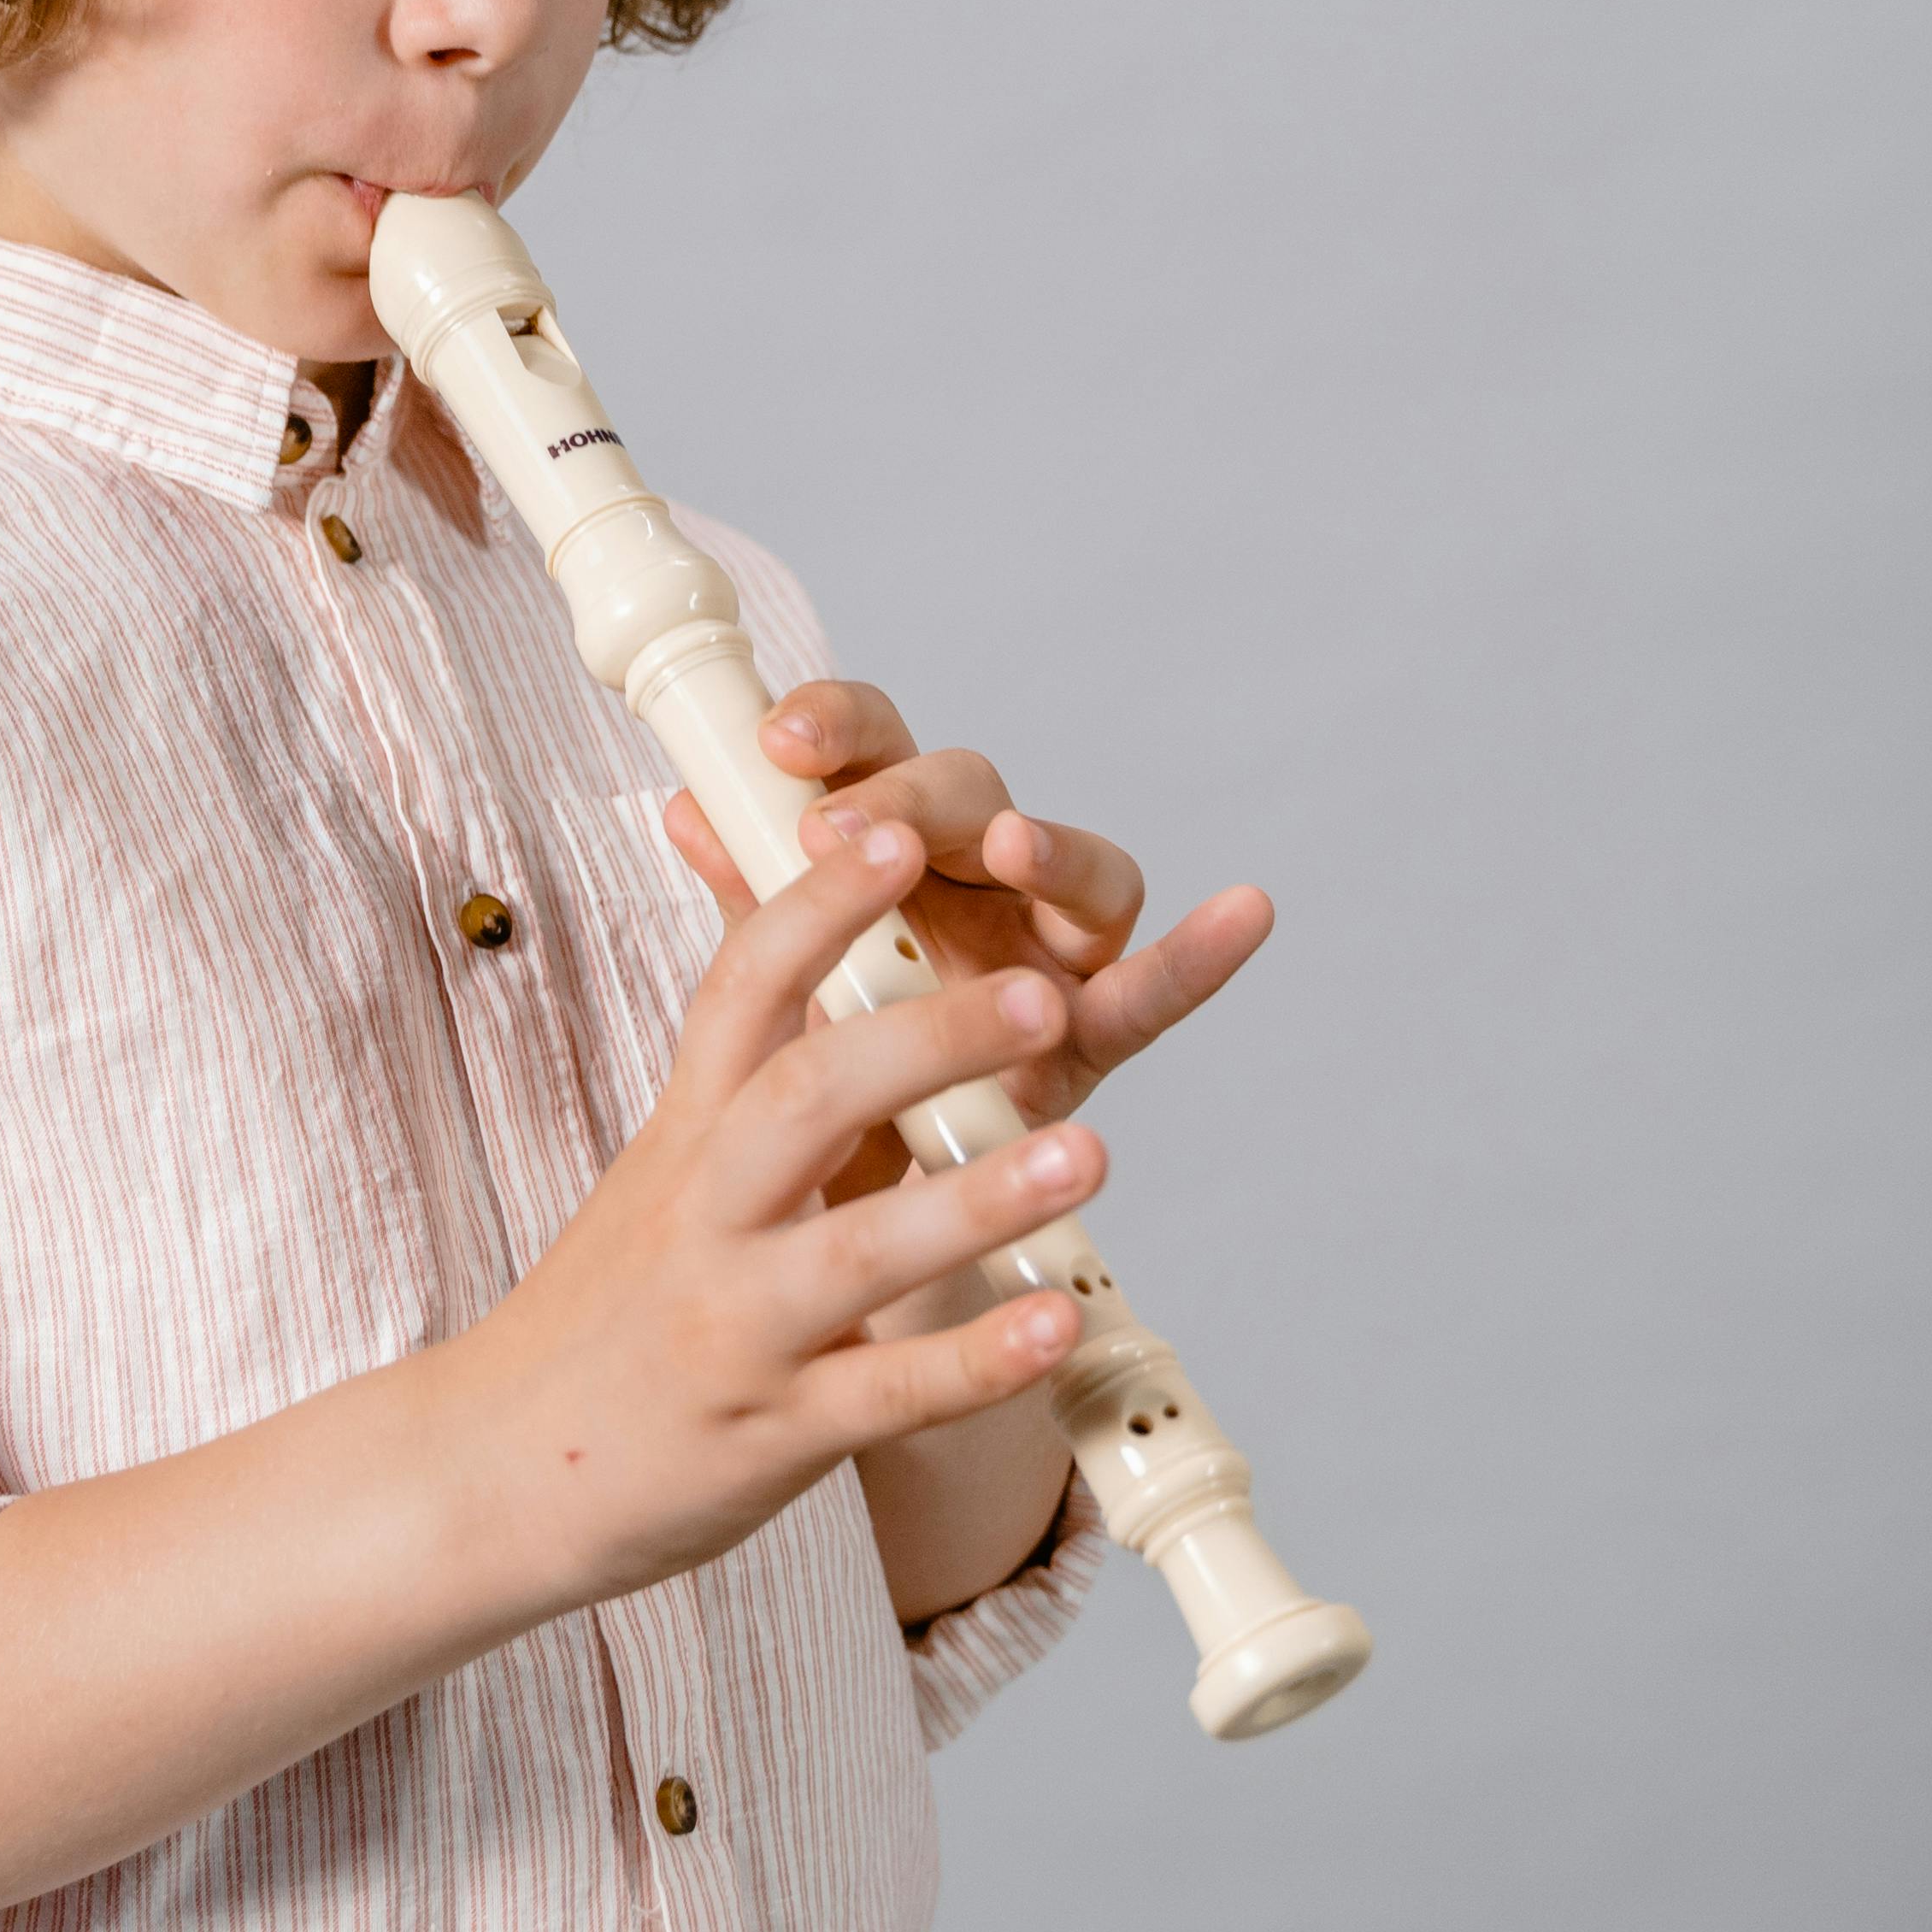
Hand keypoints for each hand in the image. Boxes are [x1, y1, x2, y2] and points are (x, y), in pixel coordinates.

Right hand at [420, 814, 1109, 1607]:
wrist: (491, 1469)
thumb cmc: (603, 1311)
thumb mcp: (656, 1168)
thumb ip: (731, 1064)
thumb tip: (745, 926)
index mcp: (686, 1134)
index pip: (743, 989)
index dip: (817, 905)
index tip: (895, 834)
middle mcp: (706, 1215)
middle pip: (809, 1097)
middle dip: (930, 1038)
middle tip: (1041, 995)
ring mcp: (736, 1326)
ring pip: (857, 1250)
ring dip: (977, 1199)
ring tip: (1089, 1153)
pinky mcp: (772, 1433)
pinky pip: (885, 1395)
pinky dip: (975, 1361)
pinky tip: (1055, 1324)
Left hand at [659, 680, 1272, 1195]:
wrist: (844, 1203)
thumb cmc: (818, 1063)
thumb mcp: (774, 986)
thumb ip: (755, 898)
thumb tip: (686, 805)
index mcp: (886, 843)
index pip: (870, 748)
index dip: (835, 728)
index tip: (777, 738)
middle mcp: (976, 875)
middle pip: (964, 794)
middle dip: (906, 799)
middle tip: (840, 827)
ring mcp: (1047, 945)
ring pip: (1072, 867)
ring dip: (1043, 846)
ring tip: (1004, 845)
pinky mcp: (1092, 1028)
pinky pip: (1152, 991)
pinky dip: (1202, 955)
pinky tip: (1245, 911)